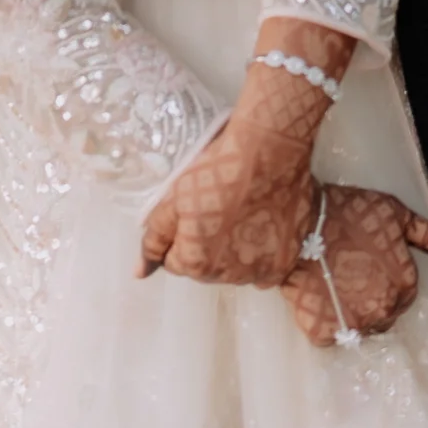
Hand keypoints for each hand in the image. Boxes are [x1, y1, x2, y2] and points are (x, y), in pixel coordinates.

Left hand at [140, 113, 319, 288]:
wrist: (269, 151)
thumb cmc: (218, 171)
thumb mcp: (174, 198)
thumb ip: (154, 238)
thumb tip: (140, 273)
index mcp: (196, 263)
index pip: (176, 260)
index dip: (181, 233)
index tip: (194, 209)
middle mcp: (228, 277)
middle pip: (207, 265)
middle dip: (207, 243)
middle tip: (219, 206)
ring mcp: (260, 271)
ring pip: (237, 266)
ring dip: (236, 247)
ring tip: (243, 210)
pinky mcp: (286, 260)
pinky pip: (267, 264)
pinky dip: (263, 248)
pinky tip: (264, 221)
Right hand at [282, 184, 427, 347]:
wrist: (297, 222)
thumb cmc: (347, 212)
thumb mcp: (397, 215)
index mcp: (404, 285)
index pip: (403, 289)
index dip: (384, 269)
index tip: (366, 253)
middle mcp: (384, 311)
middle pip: (383, 309)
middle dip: (369, 290)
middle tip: (347, 262)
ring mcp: (354, 324)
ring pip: (359, 323)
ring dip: (349, 307)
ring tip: (330, 276)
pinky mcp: (324, 332)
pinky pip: (331, 332)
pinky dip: (324, 317)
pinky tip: (316, 291)